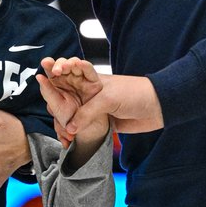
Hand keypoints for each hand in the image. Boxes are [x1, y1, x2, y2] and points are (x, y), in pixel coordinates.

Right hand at [43, 60, 164, 135]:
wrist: (158, 108)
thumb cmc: (135, 94)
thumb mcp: (107, 99)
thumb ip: (87, 112)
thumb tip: (70, 128)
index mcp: (91, 79)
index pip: (69, 71)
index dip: (57, 69)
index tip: (48, 71)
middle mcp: (88, 91)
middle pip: (64, 91)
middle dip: (53, 95)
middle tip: (47, 100)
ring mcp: (93, 107)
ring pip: (70, 111)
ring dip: (62, 118)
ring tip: (58, 125)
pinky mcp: (99, 121)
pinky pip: (81, 126)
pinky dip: (73, 132)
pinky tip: (67, 138)